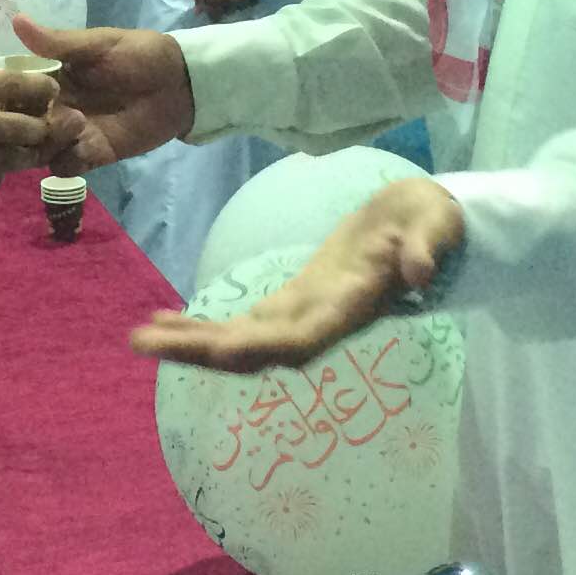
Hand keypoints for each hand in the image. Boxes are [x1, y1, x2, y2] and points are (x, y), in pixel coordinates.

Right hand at [12, 15, 192, 167]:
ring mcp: (73, 134)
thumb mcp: (97, 44)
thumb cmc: (138, 54)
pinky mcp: (94, 154)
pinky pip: (68, 166)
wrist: (179, 82)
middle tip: (46, 113)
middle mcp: (55, 109)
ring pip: (40, 150)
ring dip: (47, 144)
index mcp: (50, 79)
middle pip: (23, 126)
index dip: (7, 96)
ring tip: (73, 125)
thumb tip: (16, 21)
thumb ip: (57, 43)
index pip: (15, 92)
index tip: (8, 95)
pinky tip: (84, 145)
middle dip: (25, 126)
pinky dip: (68, 161)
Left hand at [132, 180, 465, 370]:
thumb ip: (428, 248)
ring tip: (138, 339)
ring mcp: (305, 314)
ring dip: (191, 345)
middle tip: (140, 344)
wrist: (428, 227)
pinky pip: (241, 325)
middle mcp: (322, 320)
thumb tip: (418, 274)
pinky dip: (202, 328)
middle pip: (256, 350)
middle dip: (201, 351)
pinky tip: (164, 323)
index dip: (260, 348)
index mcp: (352, 304)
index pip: (303, 337)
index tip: (217, 353)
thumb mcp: (437, 225)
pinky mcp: (293, 302)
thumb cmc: (432, 221)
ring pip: (242, 343)